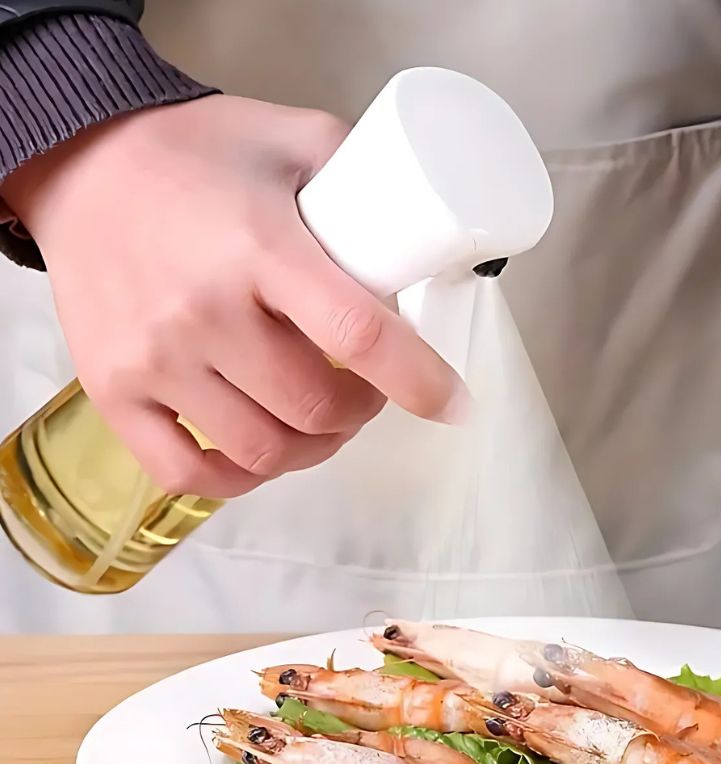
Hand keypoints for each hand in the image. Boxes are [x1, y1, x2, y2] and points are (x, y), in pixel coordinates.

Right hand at [1, 95, 467, 497]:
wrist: (76, 164)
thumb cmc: (192, 155)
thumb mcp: (290, 139)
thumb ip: (360, 180)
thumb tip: (423, 233)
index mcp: (259, 245)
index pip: (358, 335)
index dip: (421, 382)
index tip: (455, 404)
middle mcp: (203, 310)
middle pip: (317, 409)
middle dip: (364, 412)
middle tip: (368, 392)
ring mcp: (153, 359)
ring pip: (264, 450)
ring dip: (314, 448)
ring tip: (322, 421)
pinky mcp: (112, 392)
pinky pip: (187, 473)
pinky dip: (241, 478)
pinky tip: (263, 452)